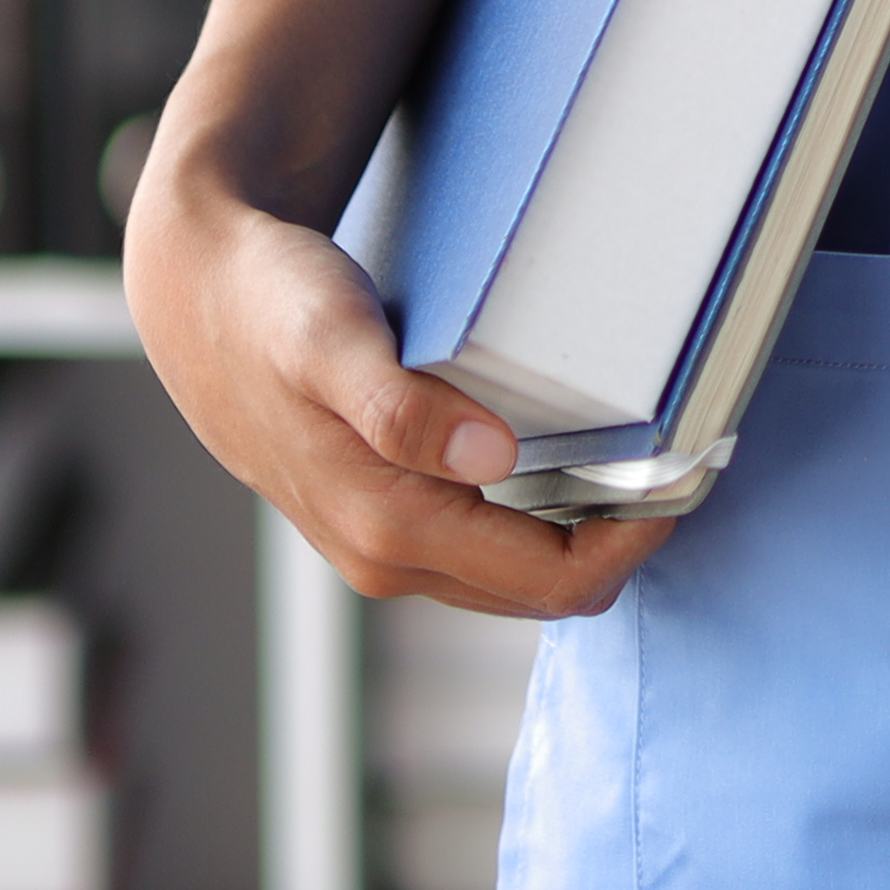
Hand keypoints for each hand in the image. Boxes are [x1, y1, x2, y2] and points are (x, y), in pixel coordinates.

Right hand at [126, 128, 675, 620]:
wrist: (199, 300)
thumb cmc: (269, 309)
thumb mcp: (331, 340)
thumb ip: (400, 407)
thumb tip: (487, 459)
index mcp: (388, 527)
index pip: (553, 580)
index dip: (636, 539)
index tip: (690, 473)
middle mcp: (388, 555)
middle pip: (547, 589)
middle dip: (625, 540)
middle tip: (689, 457)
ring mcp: (385, 543)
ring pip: (521, 573)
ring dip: (591, 531)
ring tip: (646, 453)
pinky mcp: (386, 514)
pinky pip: (491, 542)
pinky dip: (548, 514)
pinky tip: (576, 454)